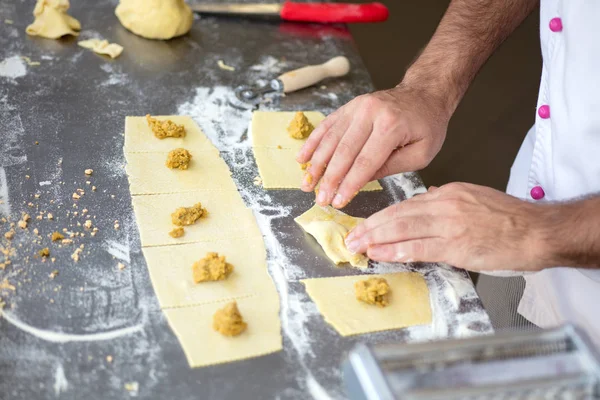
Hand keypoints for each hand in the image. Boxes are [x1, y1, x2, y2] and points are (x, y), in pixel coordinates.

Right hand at [296, 83, 449, 207]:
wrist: (424, 93)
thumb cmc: (427, 126)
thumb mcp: (421, 153)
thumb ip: (391, 167)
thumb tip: (360, 181)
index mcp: (391, 126)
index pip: (365, 162)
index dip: (349, 184)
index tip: (338, 202)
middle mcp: (370, 112)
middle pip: (343, 152)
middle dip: (329, 179)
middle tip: (319, 199)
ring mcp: (357, 106)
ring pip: (330, 139)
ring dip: (316, 164)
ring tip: (306, 184)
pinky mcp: (349, 106)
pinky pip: (327, 125)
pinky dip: (313, 143)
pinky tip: (302, 159)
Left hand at [344, 182, 548, 271]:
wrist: (538, 231)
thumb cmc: (510, 218)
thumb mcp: (475, 197)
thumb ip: (447, 200)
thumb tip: (427, 197)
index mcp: (448, 193)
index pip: (406, 205)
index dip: (382, 217)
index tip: (366, 225)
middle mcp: (445, 204)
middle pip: (398, 214)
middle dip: (370, 226)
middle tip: (352, 236)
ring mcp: (450, 224)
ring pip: (402, 228)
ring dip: (375, 238)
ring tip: (357, 246)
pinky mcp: (457, 245)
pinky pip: (418, 247)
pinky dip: (394, 251)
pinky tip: (379, 254)